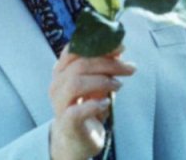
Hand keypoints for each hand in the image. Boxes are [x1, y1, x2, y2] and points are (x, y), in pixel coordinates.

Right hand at [49, 45, 135, 159]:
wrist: (77, 139)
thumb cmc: (87, 106)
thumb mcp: (97, 83)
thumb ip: (104, 66)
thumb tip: (119, 48)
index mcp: (61, 71)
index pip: (74, 50)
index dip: (97, 45)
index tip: (120, 46)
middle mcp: (57, 85)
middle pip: (80, 65)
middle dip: (108, 64)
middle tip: (128, 68)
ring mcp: (59, 104)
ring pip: (76, 84)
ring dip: (102, 81)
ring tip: (118, 85)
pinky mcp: (67, 123)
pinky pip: (77, 111)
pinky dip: (95, 104)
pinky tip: (106, 103)